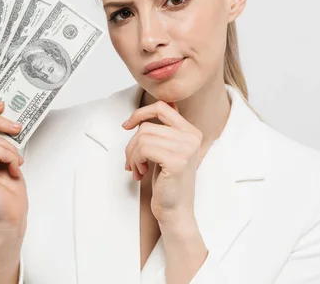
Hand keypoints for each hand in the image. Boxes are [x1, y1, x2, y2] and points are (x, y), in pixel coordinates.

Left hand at [122, 100, 202, 223]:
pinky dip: (135, 161)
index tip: (127, 125)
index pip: (162, 107)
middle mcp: (192, 137)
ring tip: (137, 169)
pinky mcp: (177, 161)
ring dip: (132, 155)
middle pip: (147, 126)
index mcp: (191, 132)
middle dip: (132, 144)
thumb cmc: (167, 183)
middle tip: (132, 161)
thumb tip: (145, 113)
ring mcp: (186, 148)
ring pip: (143, 137)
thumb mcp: (166, 151)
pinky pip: (144, 149)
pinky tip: (141, 172)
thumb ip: (162, 131)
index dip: (140, 113)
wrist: (176, 211)